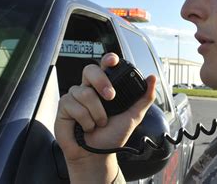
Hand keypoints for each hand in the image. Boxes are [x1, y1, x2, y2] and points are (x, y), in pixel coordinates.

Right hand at [54, 53, 155, 180]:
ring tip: (99, 123)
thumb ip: (144, 98)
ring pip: (84, 92)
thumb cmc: (112, 136)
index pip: (104, 67)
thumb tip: (153, 78)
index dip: (107, 60)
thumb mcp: (133, 116)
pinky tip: (85, 127)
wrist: (97, 156)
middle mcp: (89, 89)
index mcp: (105, 87)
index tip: (113, 61)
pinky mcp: (64, 107)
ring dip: (96, 113)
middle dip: (101, 82)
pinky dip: (85, 120)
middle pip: (90, 70)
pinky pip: (74, 106)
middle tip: (110, 97)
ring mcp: (75, 97)